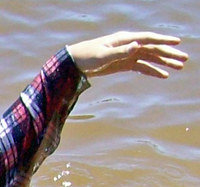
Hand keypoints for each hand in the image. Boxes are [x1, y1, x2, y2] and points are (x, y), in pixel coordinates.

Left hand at [66, 31, 187, 77]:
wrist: (73, 63)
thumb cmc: (86, 56)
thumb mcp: (103, 55)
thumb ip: (121, 52)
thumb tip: (138, 45)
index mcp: (124, 40)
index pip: (148, 39)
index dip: (163, 40)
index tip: (177, 42)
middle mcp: (128, 45)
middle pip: (152, 49)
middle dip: (169, 54)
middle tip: (184, 59)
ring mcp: (127, 55)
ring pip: (149, 58)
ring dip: (164, 63)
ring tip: (178, 67)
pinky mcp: (123, 64)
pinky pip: (141, 67)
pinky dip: (152, 70)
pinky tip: (163, 75)